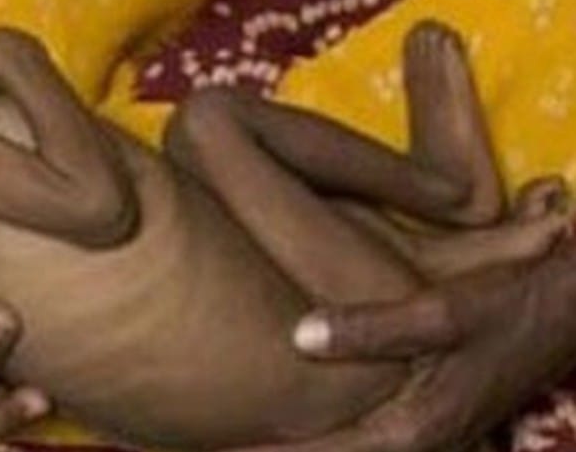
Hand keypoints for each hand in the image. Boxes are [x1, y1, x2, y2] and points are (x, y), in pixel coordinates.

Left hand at [226, 245, 575, 451]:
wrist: (570, 310)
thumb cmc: (508, 308)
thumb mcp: (444, 312)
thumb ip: (373, 328)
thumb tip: (300, 337)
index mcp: (413, 428)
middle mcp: (416, 443)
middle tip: (208, 445)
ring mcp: (425, 436)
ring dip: (299, 450)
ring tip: (241, 440)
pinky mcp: (429, 419)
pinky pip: (366, 441)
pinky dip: (328, 440)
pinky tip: (298, 425)